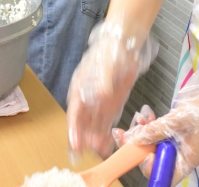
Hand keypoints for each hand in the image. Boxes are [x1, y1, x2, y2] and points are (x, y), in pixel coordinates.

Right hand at [67, 19, 158, 157]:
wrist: (125, 44)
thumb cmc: (110, 51)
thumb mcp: (105, 64)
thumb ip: (103, 80)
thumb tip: (101, 94)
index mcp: (80, 89)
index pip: (74, 114)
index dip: (74, 131)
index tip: (76, 145)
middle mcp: (88, 99)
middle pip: (83, 124)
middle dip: (85, 140)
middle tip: (89, 154)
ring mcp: (100, 103)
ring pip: (95, 126)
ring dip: (96, 140)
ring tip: (100, 154)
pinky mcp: (113, 104)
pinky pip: (108, 123)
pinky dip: (107, 135)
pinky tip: (108, 145)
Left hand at [120, 66, 198, 183]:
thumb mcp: (178, 121)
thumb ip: (156, 131)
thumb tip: (135, 139)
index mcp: (184, 160)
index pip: (160, 173)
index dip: (145, 164)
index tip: (136, 147)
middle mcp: (179, 154)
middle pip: (151, 157)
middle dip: (137, 143)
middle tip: (128, 129)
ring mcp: (177, 142)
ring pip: (151, 142)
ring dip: (142, 130)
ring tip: (142, 116)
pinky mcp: (175, 130)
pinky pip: (157, 131)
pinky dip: (149, 123)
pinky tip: (148, 113)